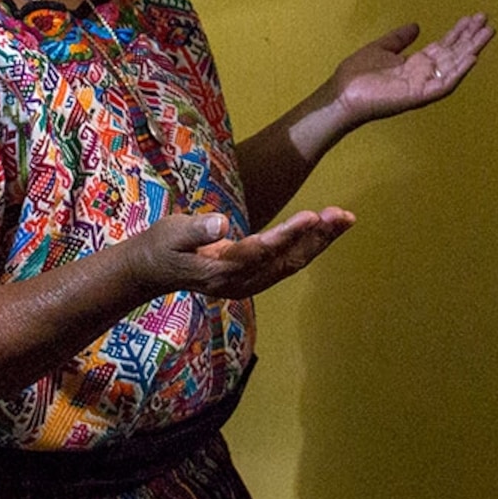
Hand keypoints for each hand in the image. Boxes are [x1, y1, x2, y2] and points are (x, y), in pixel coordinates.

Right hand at [119, 208, 354, 302]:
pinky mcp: (254, 277)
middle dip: (317, 238)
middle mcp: (239, 282)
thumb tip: (220, 222)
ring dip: (321, 241)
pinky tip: (327, 229)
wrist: (152, 272)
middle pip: (286, 261)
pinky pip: (287, 263)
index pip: (259, 252)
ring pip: (292, 263)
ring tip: (345, 218)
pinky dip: (310, 245)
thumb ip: (195, 230)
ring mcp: (248, 283)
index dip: (287, 235)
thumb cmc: (161, 247)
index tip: (312, 217)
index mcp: (219, 270)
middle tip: (342, 215)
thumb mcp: (170, 234)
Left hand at [322, 14, 494, 127]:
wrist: (342, 93)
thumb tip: (416, 26)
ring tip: (487, 33)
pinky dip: (459, 71)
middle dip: (471, 38)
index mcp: (416, 63)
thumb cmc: (358, 74)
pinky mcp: (420, 95)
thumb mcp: (381, 48)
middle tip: (487, 21)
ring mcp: (424, 85)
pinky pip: (445, 83)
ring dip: (471, 50)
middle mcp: (424, 74)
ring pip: (454, 66)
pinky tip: (472, 57)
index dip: (458, 32)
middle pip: (453, 53)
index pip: (444, 46)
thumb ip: (399, 38)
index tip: (472, 18)